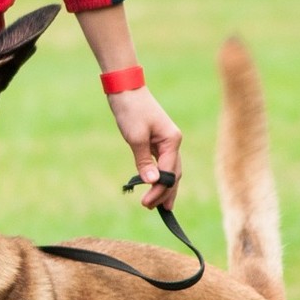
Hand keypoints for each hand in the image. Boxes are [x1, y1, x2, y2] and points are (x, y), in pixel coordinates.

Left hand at [106, 87, 182, 209]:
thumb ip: (144, 161)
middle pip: (174, 174)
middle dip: (166, 193)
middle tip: (154, 210)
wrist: (125, 89)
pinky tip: (155, 186)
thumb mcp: (136, 137)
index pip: (169, 172)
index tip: (147, 204)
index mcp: (172, 140)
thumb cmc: (131, 110)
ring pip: (170, 170)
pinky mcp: (156, 140)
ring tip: (161, 206)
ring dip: (165, 187)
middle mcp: (173, 141)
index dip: (160, 190)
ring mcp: (166, 141)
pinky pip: (162, 163)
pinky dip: (159, 176)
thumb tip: (152, 182)